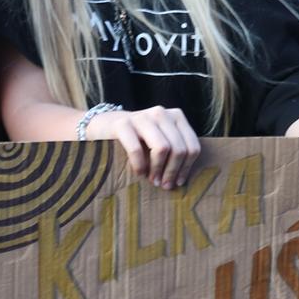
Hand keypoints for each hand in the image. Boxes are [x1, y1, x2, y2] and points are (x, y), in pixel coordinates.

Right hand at [85, 104, 200, 189]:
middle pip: (178, 149)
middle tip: (164, 185)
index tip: (178, 182)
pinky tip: (139, 173)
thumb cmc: (139, 138)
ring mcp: (141, 116)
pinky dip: (139, 166)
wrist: (107, 124)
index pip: (192, 146)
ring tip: (153, 181)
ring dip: (158, 170)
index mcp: (176, 116)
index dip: (186, 168)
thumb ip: (175, 150)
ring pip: (162, 148)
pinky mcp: (122, 124)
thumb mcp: (161, 139)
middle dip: (172, 171)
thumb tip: (183, 178)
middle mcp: (161, 113)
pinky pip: (136, 149)